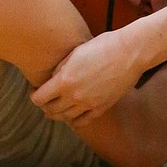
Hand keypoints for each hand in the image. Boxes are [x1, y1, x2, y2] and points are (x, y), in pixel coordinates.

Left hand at [30, 30, 144, 125]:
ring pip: (66, 118)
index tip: (35, 90)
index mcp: (65, 81)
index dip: (34, 95)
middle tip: (45, 99)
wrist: (131, 51)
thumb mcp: (76, 52)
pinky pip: (84, 120)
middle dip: (45, 105)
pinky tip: (73, 114)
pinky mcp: (103, 107)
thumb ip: (60, 68)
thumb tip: (52, 80)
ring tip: (58, 108)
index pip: (39, 98)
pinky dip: (75, 120)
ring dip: (58, 114)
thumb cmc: (104, 45)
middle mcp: (75, 96)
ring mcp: (90, 104)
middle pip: (51, 110)